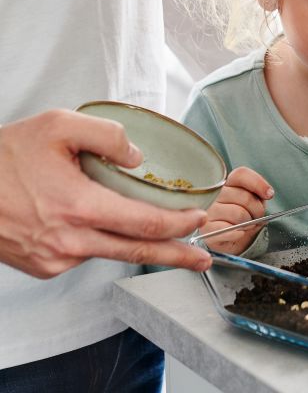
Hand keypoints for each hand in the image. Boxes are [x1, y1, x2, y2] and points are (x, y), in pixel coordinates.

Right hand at [0, 109, 213, 277]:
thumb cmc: (8, 154)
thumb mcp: (59, 125)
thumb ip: (107, 134)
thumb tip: (138, 158)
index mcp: (77, 207)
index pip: (143, 224)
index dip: (178, 225)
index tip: (200, 220)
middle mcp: (68, 241)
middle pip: (136, 252)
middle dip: (176, 256)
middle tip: (204, 260)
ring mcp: (55, 260)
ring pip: (109, 251)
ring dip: (136, 243)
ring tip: (158, 230)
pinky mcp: (43, 267)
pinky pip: (83, 252)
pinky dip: (98, 238)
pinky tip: (93, 218)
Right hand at [201, 166, 273, 254]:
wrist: (231, 239)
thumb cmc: (243, 217)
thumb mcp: (254, 201)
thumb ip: (259, 194)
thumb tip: (268, 193)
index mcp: (228, 182)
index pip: (241, 174)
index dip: (258, 183)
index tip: (269, 194)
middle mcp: (216, 194)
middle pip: (245, 197)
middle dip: (257, 210)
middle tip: (256, 217)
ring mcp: (209, 210)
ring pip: (239, 214)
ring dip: (248, 224)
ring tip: (246, 226)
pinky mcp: (206, 228)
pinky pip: (226, 229)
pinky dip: (237, 233)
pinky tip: (239, 233)